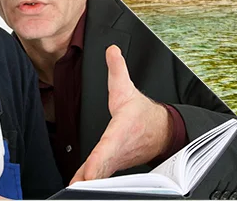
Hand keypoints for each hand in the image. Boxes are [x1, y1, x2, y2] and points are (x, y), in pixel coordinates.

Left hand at [71, 45, 172, 182]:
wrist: (162, 131)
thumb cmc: (141, 114)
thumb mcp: (127, 89)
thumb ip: (117, 70)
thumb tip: (111, 50)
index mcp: (121, 130)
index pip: (108, 147)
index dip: (98, 160)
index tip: (90, 171)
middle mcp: (119, 149)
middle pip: (103, 167)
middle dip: (91, 178)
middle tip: (78, 188)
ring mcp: (117, 161)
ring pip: (101, 176)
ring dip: (89, 185)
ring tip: (74, 192)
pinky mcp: (113, 167)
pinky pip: (100, 178)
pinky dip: (90, 184)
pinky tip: (78, 189)